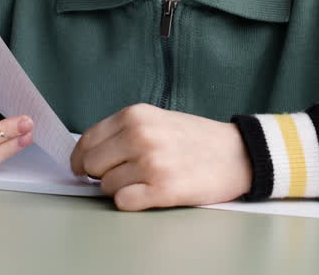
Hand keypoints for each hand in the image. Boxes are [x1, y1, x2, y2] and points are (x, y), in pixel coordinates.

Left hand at [69, 104, 251, 210]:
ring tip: (146, 180)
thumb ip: (123, 132)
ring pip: (106, 187)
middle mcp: (140, 136)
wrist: (238, 154)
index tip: (83, 168)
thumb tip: (86, 155)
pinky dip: (132, 201)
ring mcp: (151, 163)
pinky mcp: (163, 189)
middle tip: (124, 173)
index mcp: (135, 115)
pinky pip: (123, 202)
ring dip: (120, 188)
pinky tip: (150, 192)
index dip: (81, 158)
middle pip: (91, 165)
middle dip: (101, 174)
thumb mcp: (156, 120)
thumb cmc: (195, 139)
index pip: (86, 141)